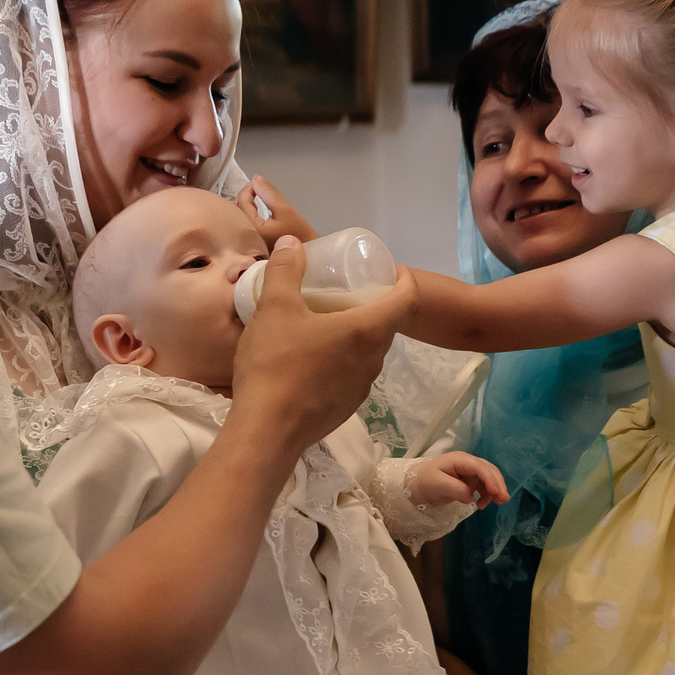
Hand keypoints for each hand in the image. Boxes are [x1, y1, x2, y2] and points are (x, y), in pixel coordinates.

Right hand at [230, 235, 413, 455]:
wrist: (266, 431)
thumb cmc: (275, 364)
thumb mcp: (275, 308)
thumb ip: (284, 270)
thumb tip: (291, 243)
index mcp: (367, 331)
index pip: (407, 300)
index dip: (405, 281)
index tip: (392, 270)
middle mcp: (373, 360)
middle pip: (389, 325)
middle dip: (378, 304)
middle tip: (352, 291)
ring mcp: (362, 388)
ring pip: (370, 351)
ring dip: (360, 333)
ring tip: (332, 320)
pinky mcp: (347, 407)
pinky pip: (354, 373)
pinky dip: (346, 358)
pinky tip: (317, 356)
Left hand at [235, 174, 319, 248]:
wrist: (309, 257)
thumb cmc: (300, 235)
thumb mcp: (286, 210)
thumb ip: (270, 194)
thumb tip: (256, 179)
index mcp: (253, 230)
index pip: (242, 203)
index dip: (248, 189)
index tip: (256, 183)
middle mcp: (246, 240)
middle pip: (236, 212)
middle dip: (244, 198)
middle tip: (255, 189)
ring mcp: (249, 245)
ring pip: (239, 220)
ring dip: (244, 207)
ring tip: (255, 198)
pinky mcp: (253, 247)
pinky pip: (244, 228)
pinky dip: (247, 217)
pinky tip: (255, 212)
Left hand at [408, 453, 508, 508]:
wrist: (416, 486)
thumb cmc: (425, 482)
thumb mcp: (438, 485)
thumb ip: (457, 489)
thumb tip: (471, 496)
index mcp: (460, 460)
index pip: (480, 467)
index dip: (490, 479)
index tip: (496, 493)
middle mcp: (467, 463)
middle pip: (488, 470)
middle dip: (498, 483)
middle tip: (503, 499)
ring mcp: (469, 471)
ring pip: (488, 478)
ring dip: (494, 489)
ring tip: (495, 503)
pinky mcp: (469, 480)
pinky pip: (483, 485)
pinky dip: (487, 494)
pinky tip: (482, 504)